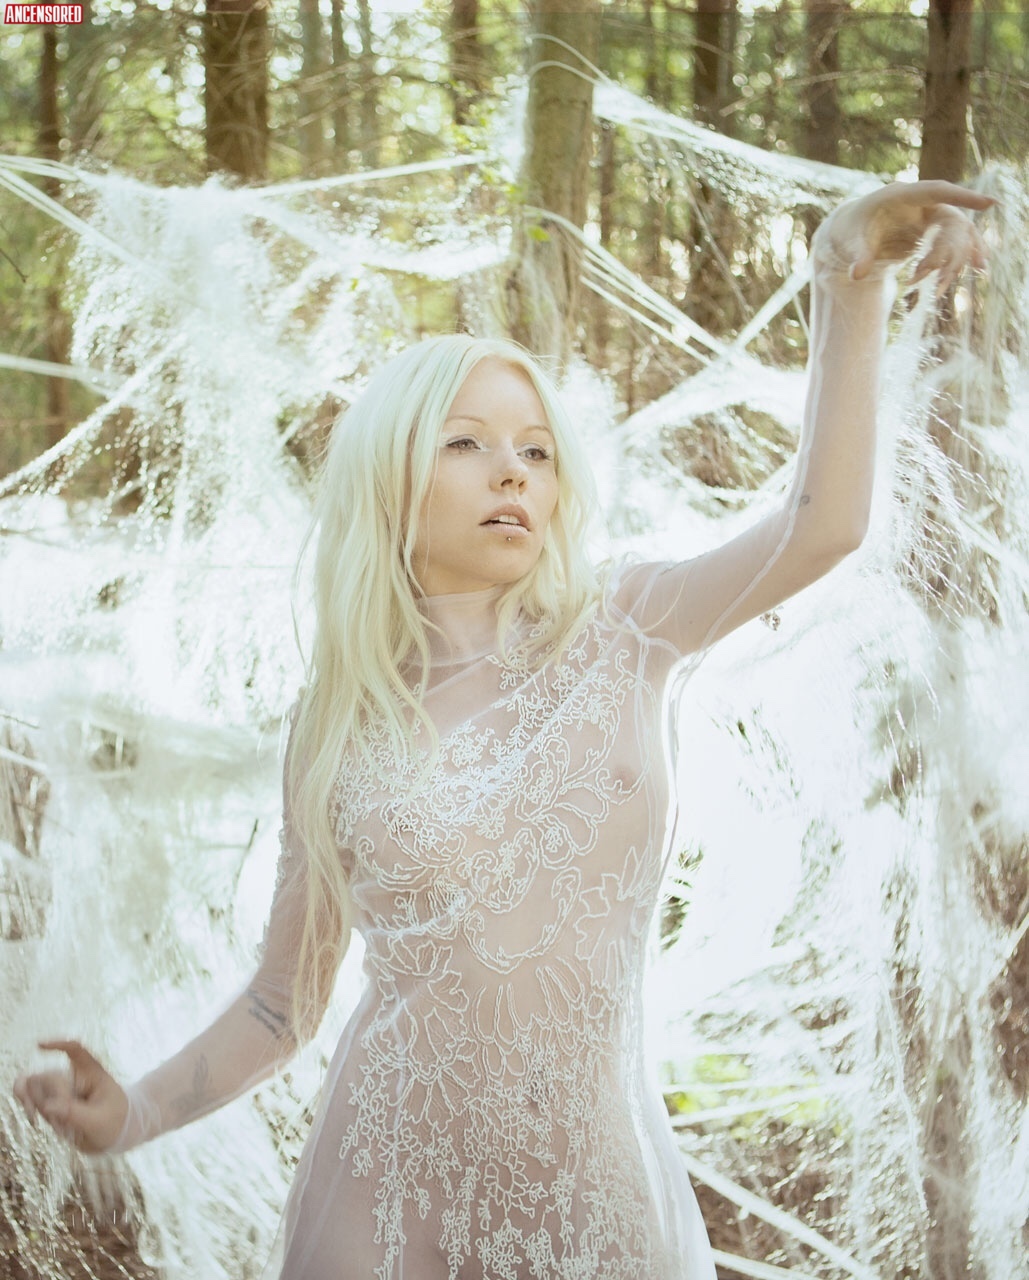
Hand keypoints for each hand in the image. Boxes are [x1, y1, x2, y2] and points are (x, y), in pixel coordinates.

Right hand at [13, 1040, 127, 1154]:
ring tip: (60, 1127)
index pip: (76, 1050)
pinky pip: (35, 1101)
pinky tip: (40, 1122)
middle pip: (48, 1076)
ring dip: (39, 1107)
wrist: (117, 1136)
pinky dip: (34, 1110)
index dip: (58, 1044)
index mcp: (92, 1073)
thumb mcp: (98, 1120)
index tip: (39, 1046)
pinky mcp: (55, 1102)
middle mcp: (75, 1077)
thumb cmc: (115, 1122)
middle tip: (55, 1122)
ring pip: (37, 1089)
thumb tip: (46, 1106)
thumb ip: (73, 1113)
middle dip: (43, 1097)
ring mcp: (64, 1089)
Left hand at [816, 180, 993, 290]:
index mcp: (903, 195)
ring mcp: (930, 216)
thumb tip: (857, 276)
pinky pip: (956, 240)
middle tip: (933, 277)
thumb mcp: (852, 240)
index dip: (963, 197)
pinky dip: (966, 253)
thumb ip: (858, 255)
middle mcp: (922, 203)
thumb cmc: (853, 229)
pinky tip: (980, 267)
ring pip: (958, 232)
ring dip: (959, 257)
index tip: (989, 204)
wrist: (854, 230)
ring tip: (943, 285)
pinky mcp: (933, 231)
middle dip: (950, 249)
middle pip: (951, 220)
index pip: (938, 190)